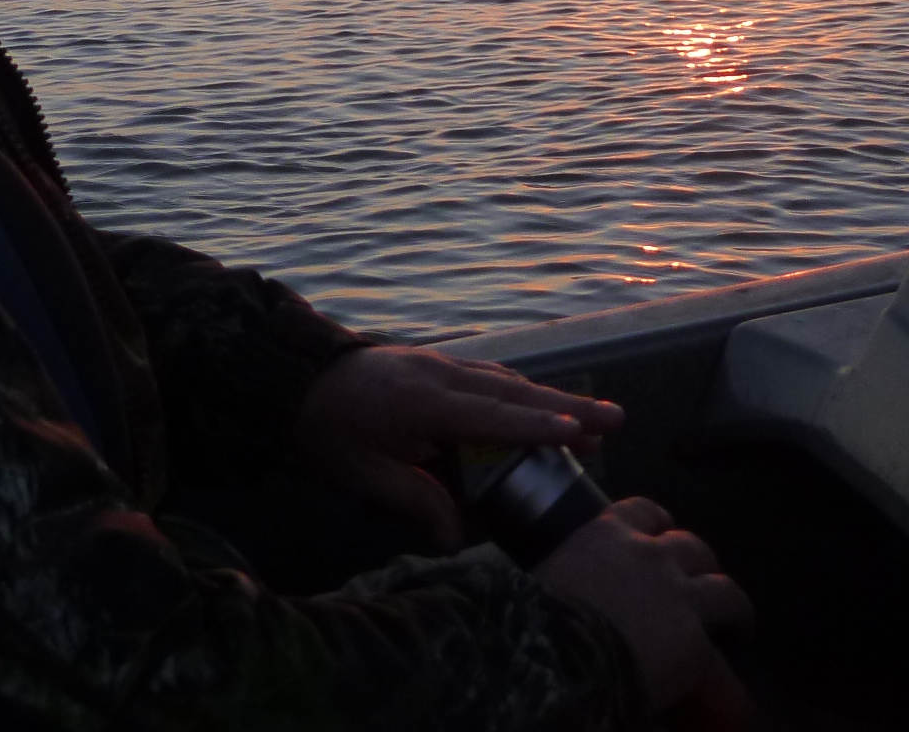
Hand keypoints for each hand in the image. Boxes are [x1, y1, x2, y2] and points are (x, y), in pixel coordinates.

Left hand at [293, 345, 623, 547]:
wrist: (291, 379)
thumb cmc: (324, 430)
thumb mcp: (361, 476)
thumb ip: (413, 503)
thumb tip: (456, 544)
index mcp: (422, 402)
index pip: (491, 415)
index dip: (536, 426)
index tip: (580, 432)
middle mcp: (439, 375)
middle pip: (513, 392)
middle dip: (567, 407)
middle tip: (617, 422)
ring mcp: (438, 365)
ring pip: (506, 382)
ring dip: (549, 401)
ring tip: (593, 424)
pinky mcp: (434, 366)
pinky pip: (488, 378)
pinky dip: (519, 394)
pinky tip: (537, 407)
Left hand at [538, 498, 752, 728]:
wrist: (534, 643)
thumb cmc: (587, 693)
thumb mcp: (632, 721)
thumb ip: (660, 722)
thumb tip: (670, 727)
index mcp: (689, 652)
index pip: (727, 687)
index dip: (734, 707)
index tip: (734, 719)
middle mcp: (680, 596)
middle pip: (727, 597)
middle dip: (735, 617)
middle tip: (730, 628)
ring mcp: (647, 555)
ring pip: (693, 547)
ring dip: (699, 564)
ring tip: (696, 573)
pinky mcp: (610, 527)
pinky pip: (644, 510)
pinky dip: (655, 520)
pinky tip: (657, 528)